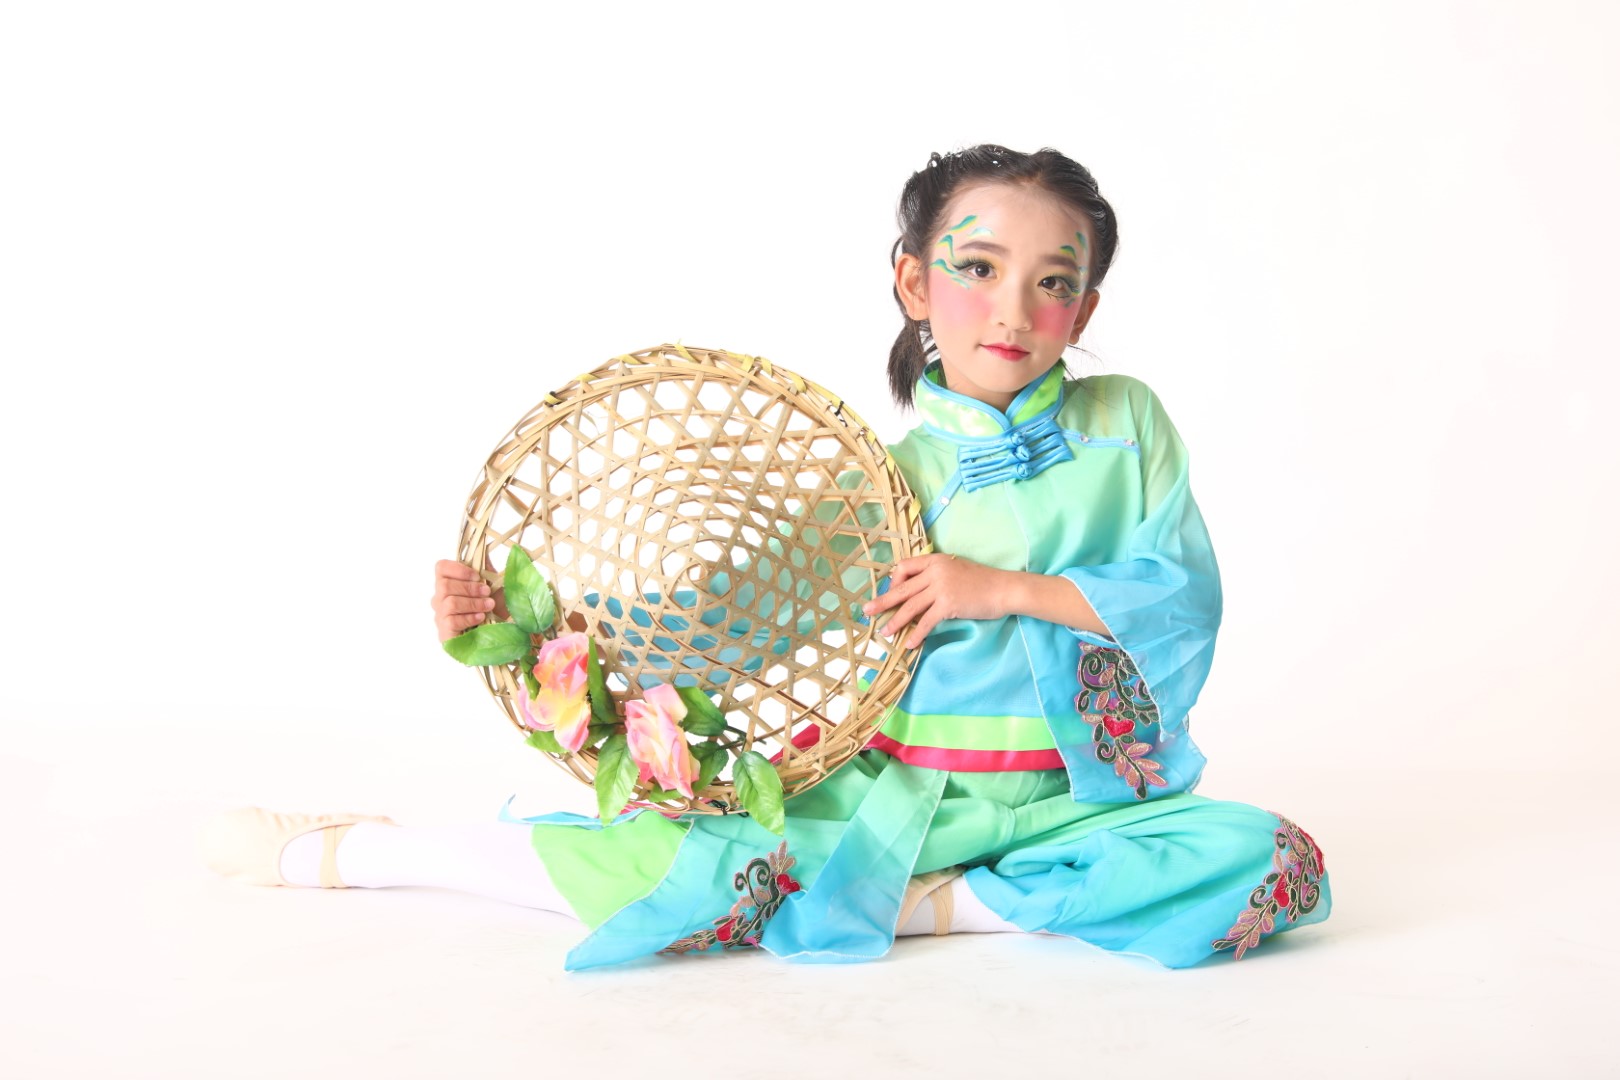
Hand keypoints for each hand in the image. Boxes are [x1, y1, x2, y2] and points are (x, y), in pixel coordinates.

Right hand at [432, 559, 495, 641]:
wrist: (500, 634)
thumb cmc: (493, 607)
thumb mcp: (494, 584)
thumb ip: (485, 566)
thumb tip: (483, 543)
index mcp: (449, 582)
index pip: (440, 567)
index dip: (458, 569)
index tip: (477, 575)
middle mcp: (440, 599)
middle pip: (444, 585)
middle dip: (470, 588)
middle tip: (487, 592)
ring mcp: (440, 617)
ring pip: (450, 603)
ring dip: (473, 602)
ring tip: (489, 605)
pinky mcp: (445, 634)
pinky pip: (451, 621)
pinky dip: (469, 617)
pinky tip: (481, 617)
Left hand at [861, 553, 1008, 649]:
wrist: (1003, 588)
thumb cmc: (982, 581)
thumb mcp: (955, 569)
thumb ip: (936, 575)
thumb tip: (917, 590)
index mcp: (935, 560)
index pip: (904, 567)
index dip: (893, 580)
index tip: (891, 592)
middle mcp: (935, 571)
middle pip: (902, 588)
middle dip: (883, 601)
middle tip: (867, 611)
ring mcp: (941, 587)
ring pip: (910, 606)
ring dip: (896, 621)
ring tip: (885, 632)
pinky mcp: (948, 604)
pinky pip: (926, 621)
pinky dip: (917, 634)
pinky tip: (910, 643)